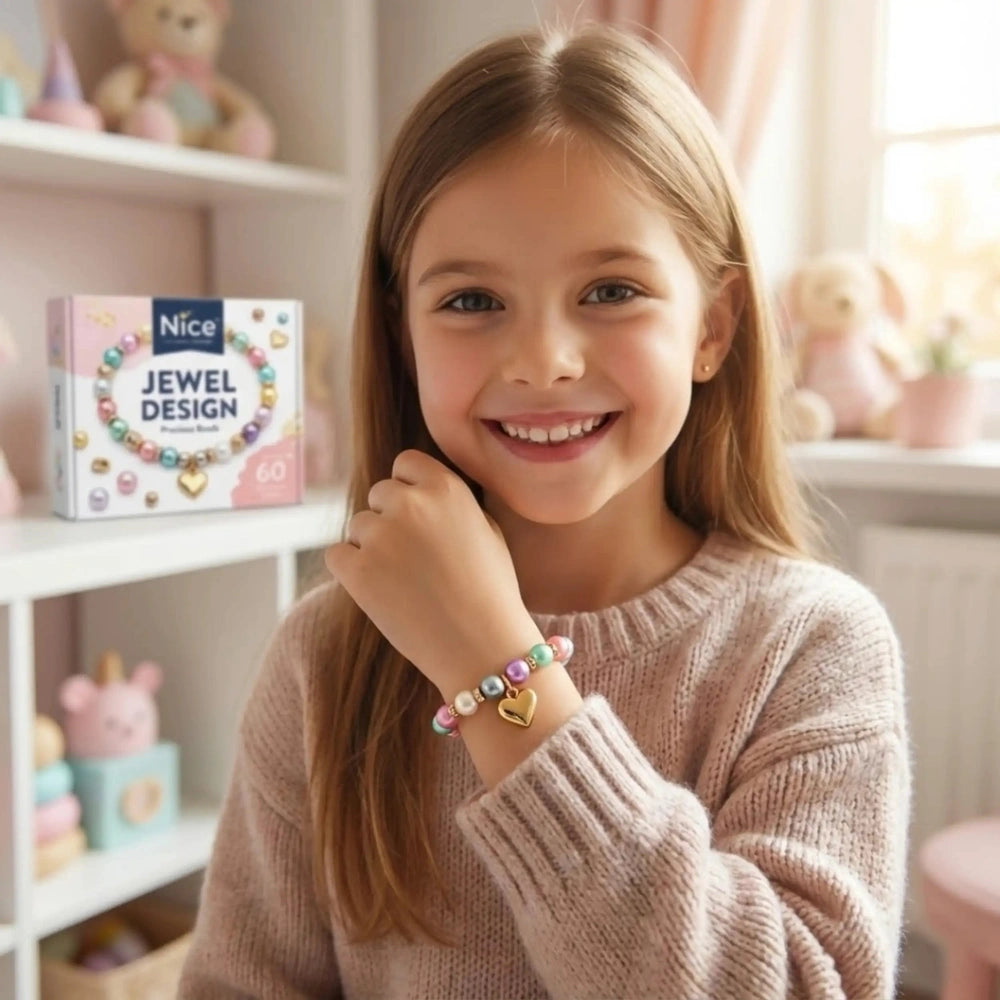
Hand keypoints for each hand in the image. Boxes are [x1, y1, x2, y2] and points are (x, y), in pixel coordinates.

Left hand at [325, 450, 539, 694]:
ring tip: (404, 581)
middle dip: (390, 519)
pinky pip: (338, 555)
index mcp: (446, 488)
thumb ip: (451, 503)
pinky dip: (352, 571)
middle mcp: (411, 503)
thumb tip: (420, 490)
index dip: (409, 488)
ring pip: (358, 526)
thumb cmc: (491, 592)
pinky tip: (381, 591)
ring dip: (372, 547)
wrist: (483, 646)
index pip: (405, 463)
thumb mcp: (487, 531)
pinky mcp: (357, 570)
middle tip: (412, 557)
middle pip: (379, 494)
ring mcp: (381, 536)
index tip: (418, 517)